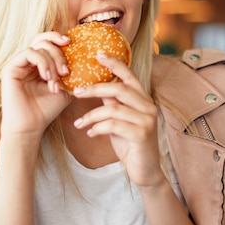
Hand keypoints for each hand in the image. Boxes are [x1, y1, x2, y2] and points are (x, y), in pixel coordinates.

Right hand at [0, 32, 72, 141]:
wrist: (30, 126)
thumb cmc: (46, 109)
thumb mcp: (66, 88)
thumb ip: (73, 73)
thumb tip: (90, 59)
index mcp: (39, 63)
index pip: (48, 41)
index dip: (59, 37)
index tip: (72, 42)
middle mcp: (27, 61)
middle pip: (43, 40)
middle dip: (59, 52)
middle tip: (66, 71)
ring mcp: (18, 63)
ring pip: (38, 46)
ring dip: (52, 62)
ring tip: (56, 80)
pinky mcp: (10, 68)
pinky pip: (29, 53)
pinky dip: (42, 62)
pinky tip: (47, 77)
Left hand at [71, 53, 163, 187]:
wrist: (145, 171)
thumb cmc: (130, 144)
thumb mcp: (120, 120)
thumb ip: (113, 104)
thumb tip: (96, 88)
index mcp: (143, 100)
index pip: (129, 76)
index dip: (115, 63)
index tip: (98, 54)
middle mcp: (148, 106)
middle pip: (119, 89)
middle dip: (94, 89)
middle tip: (76, 92)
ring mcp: (147, 120)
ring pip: (113, 108)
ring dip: (91, 115)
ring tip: (78, 123)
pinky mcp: (141, 135)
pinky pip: (113, 125)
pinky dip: (97, 128)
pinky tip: (90, 133)